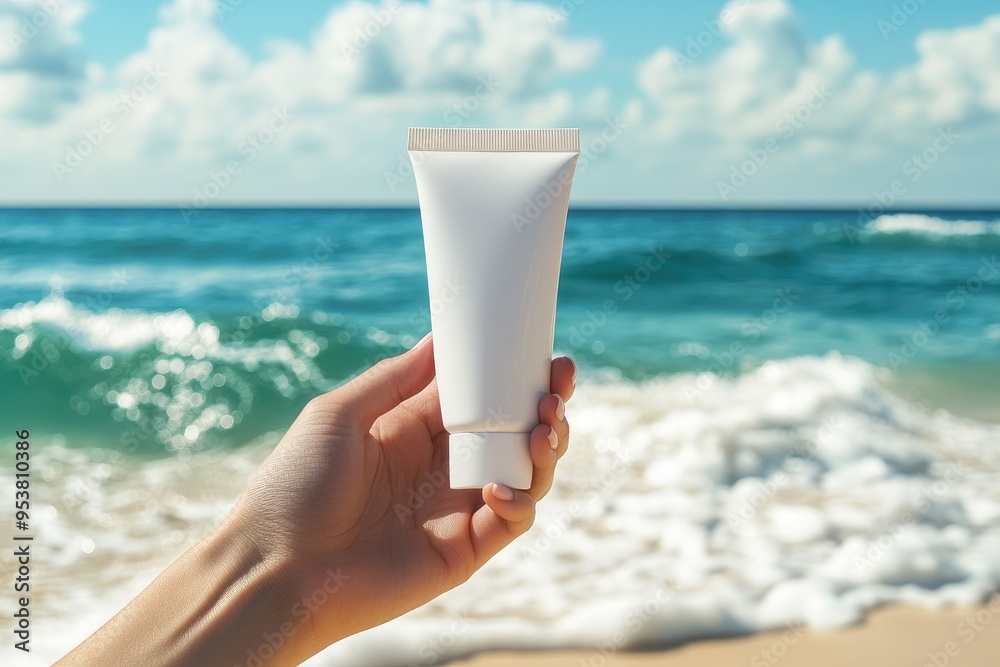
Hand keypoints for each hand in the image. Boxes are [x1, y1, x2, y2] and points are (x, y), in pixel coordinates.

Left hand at [231, 335, 575, 661]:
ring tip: (544, 428)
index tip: (541, 352)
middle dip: (544, 407)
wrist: (274, 568)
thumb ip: (398, 378)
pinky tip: (499, 486)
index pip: (479, 398)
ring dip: (545, 449)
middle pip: (512, 434)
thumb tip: (441, 337)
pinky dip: (519, 502)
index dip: (513, 376)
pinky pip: (510, 523)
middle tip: (559, 385)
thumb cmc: (295, 485)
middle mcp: (440, 469)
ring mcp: (454, 510)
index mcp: (413, 431)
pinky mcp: (462, 552)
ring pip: (524, 475)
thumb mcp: (340, 412)